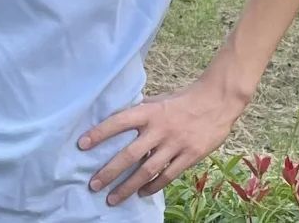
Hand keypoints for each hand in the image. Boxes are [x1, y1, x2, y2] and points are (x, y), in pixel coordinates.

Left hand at [78, 75, 248, 205]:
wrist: (216, 101)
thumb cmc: (183, 99)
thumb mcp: (158, 100)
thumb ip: (141, 111)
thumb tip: (120, 120)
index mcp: (148, 111)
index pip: (118, 122)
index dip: (100, 133)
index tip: (82, 144)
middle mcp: (159, 129)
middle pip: (130, 154)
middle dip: (110, 171)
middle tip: (93, 184)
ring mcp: (174, 144)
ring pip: (146, 171)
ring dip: (128, 187)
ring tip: (113, 199)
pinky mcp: (189, 156)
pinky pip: (168, 176)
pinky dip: (153, 187)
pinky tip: (141, 193)